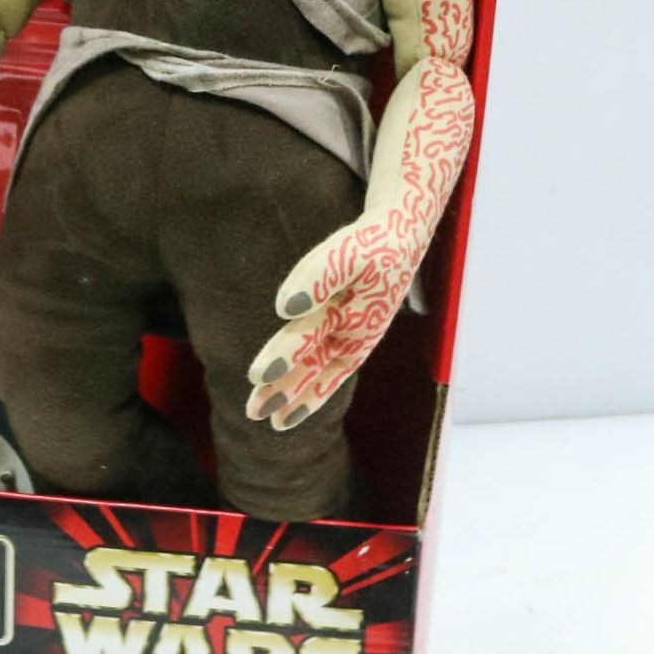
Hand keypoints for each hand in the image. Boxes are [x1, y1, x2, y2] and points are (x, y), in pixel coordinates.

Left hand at [245, 205, 416, 429]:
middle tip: (253, 412)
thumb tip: (286, 307)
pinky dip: (315, 386)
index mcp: (356, 319)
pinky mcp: (352, 334)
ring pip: (322, 371)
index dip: (283, 357)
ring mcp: (355, 338)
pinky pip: (330, 367)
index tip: (256, 375)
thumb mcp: (349, 251)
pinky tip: (297, 401)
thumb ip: (318, 277)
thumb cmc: (375, 242)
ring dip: (298, 394)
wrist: (401, 233)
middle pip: (314, 365)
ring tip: (273, 419)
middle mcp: (356, 337)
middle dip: (285, 390)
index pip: (310, 340)